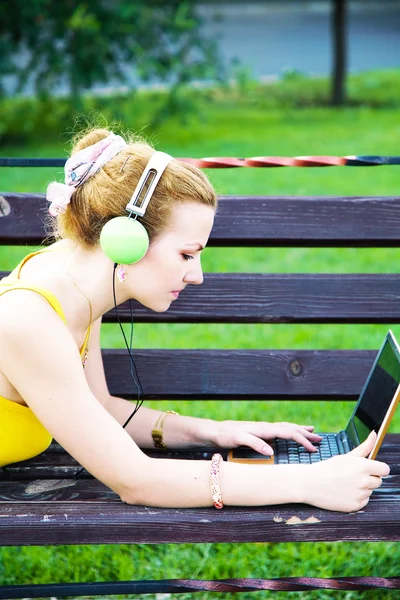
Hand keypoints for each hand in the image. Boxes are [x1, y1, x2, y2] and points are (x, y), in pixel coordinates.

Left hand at [204, 419, 322, 454]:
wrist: (215, 431)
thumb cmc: (226, 436)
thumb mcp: (238, 440)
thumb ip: (254, 444)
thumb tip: (271, 451)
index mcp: (264, 429)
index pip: (288, 433)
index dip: (302, 440)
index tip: (313, 448)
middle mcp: (266, 427)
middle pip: (290, 428)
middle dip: (306, 434)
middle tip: (320, 439)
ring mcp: (263, 428)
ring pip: (286, 427)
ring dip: (300, 430)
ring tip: (312, 431)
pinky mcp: (260, 431)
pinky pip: (280, 430)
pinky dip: (290, 430)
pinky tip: (291, 432)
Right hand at [302, 431, 389, 511]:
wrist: (310, 483)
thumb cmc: (328, 468)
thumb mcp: (346, 456)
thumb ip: (364, 447)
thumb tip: (374, 434)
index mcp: (362, 466)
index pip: (385, 469)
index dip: (378, 469)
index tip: (371, 469)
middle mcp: (363, 481)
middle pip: (378, 481)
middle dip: (369, 478)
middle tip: (352, 476)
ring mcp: (360, 494)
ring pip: (370, 491)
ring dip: (361, 488)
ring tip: (345, 484)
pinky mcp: (355, 506)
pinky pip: (363, 501)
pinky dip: (356, 498)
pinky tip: (344, 492)